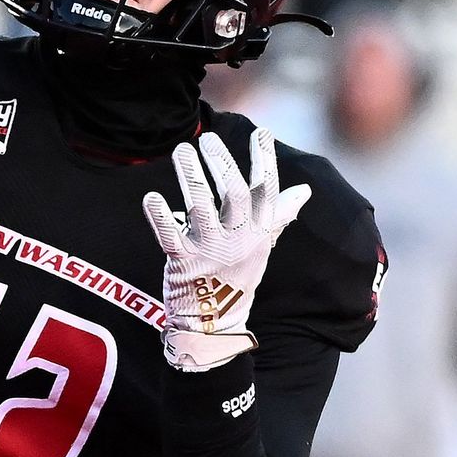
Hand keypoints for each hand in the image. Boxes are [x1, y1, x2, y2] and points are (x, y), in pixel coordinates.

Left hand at [142, 126, 311, 371]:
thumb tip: (304, 190)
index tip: (264, 132)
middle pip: (234, 195)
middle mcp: (238, 239)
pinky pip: (169, 236)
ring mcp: (210, 251)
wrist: (215, 324)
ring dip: (190, 177)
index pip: (266, 191)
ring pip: (200, 208)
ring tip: (181, 150)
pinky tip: (152, 196)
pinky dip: (160, 216)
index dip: (265, 161)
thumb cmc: (237, 277)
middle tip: (208, 139)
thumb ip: (277, 215)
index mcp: (258, 232)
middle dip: (222, 164)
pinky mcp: (182, 263)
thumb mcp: (262, 246)